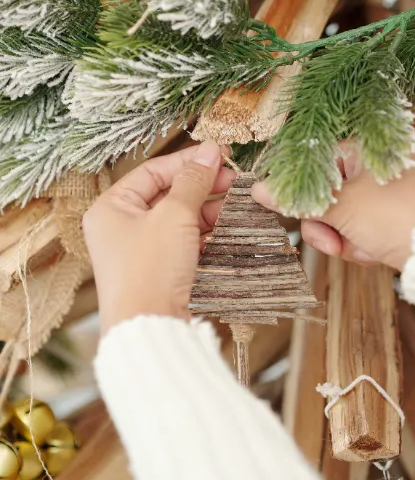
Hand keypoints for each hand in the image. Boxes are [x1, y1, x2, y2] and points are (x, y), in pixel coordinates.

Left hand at [84, 141, 236, 333]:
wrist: (151, 328)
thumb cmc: (150, 269)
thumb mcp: (174, 216)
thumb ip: (194, 181)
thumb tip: (210, 151)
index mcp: (112, 208)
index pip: (153, 172)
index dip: (189, 162)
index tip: (221, 155)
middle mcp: (122, 227)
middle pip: (169, 195)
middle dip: (204, 188)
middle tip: (235, 181)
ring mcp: (142, 250)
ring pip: (181, 220)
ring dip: (210, 212)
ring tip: (237, 207)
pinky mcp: (161, 270)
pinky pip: (186, 243)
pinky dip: (207, 235)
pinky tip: (228, 229)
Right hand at [251, 144, 414, 270]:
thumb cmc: (396, 218)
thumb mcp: (341, 209)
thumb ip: (297, 200)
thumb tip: (257, 189)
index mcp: (363, 147)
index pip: (314, 162)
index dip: (299, 192)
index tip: (288, 210)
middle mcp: (373, 163)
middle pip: (325, 193)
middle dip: (326, 224)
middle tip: (331, 241)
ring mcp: (382, 189)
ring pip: (340, 215)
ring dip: (343, 238)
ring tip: (357, 248)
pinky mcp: (389, 214)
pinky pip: (359, 227)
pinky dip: (360, 244)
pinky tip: (373, 252)